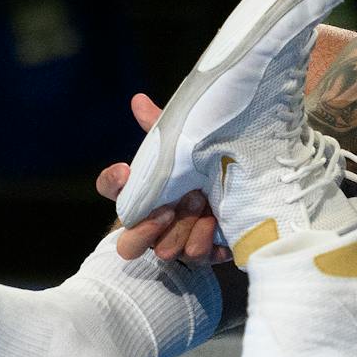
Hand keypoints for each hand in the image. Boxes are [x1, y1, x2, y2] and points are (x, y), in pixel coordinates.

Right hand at [96, 92, 230, 263]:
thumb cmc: (203, 166)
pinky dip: (205, 240)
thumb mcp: (183, 147)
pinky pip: (197, 257)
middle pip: (128, 243)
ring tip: (202, 203)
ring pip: (164, 250)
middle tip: (169, 206)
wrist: (244, 189)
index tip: (125, 169)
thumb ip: (161, 128)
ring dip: (181, 228)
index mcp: (142, 194)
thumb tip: (138, 100)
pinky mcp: (202, 254)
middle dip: (148, 226)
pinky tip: (216, 222)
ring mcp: (175, 243)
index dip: (113, 182)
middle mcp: (152, 224)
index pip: (111, 189)